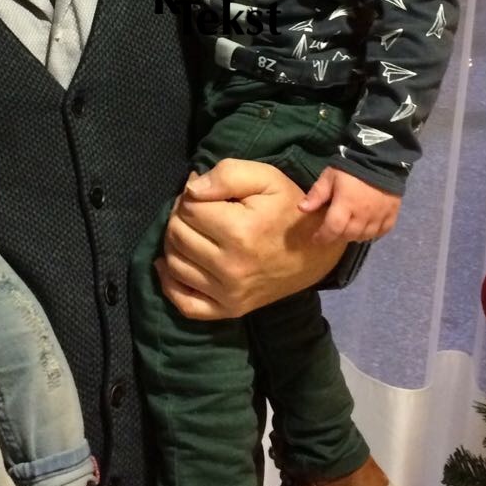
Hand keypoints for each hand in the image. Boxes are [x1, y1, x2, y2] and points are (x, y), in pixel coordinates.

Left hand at [156, 158, 348, 319]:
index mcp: (241, 232)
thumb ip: (227, 174)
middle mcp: (231, 268)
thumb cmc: (289, 210)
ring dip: (173, 243)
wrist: (316, 252)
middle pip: (177, 236)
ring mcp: (229, 294)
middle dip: (179, 216)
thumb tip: (192, 189)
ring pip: (174, 265)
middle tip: (196, 210)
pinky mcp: (230, 310)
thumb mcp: (266, 178)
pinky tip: (170, 264)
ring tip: (191, 231)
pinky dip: (169, 283)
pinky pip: (184, 303)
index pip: (188, 209)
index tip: (205, 193)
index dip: (190, 196)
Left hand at [299, 167, 400, 245]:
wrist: (381, 159)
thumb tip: (301, 209)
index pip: (333, 229)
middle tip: (332, 232)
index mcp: (346, 204)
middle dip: (337, 236)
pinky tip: (366, 229)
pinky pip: (382, 232)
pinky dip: (372, 235)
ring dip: (354, 236)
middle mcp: (363, 215)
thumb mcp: (330, 176)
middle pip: (349, 235)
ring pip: (365, 236)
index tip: (316, 239)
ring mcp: (379, 216)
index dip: (323, 237)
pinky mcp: (392, 215)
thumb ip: (317, 193)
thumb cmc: (351, 168)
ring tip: (347, 231)